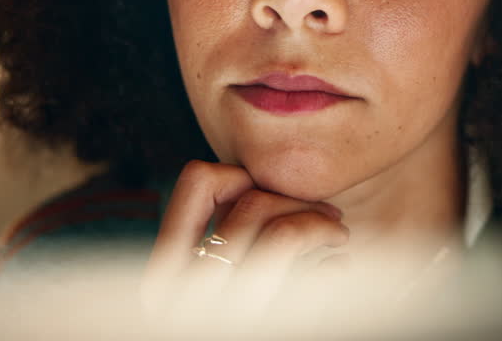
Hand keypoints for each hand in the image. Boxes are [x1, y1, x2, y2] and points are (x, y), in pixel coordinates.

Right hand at [140, 160, 349, 322]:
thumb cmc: (238, 319)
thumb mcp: (209, 284)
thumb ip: (219, 237)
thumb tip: (252, 180)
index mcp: (163, 280)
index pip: (197, 180)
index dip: (239, 175)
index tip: (261, 200)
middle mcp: (185, 300)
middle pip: (254, 203)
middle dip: (300, 201)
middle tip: (326, 218)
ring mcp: (232, 319)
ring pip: (286, 231)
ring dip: (325, 226)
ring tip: (336, 240)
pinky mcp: (279, 328)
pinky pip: (319, 272)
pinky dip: (338, 261)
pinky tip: (338, 272)